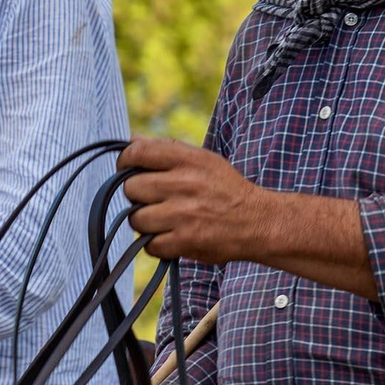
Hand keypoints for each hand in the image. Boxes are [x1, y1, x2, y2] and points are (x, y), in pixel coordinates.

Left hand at [120, 137, 267, 263]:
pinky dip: (157, 244)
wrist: (258, 222)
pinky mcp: (186, 241)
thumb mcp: (203, 160)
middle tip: (152, 199)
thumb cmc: (226, 189)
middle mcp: (185, 184)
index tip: (128, 169)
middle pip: (131, 188)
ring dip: (144, 222)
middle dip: (137, 195)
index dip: (125, 161)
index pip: (138, 152)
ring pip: (136, 219)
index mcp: (188, 160)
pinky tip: (171, 237)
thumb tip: (132, 140)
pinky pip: (150, 244)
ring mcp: (184, 214)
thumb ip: (167, 150)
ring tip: (161, 220)